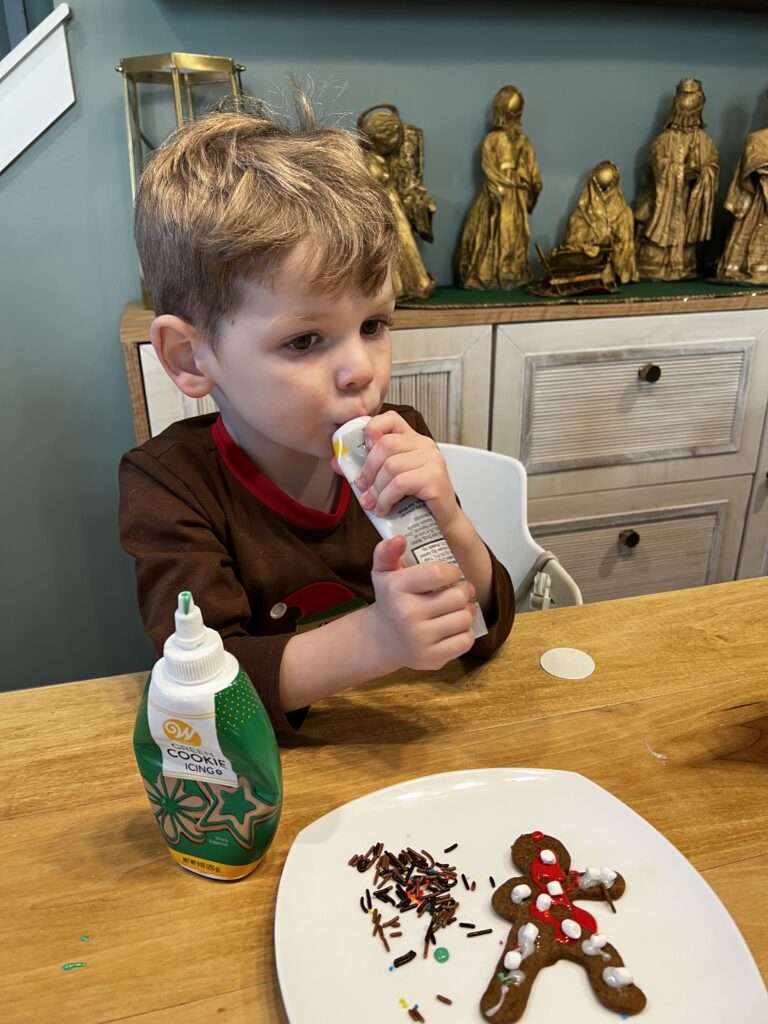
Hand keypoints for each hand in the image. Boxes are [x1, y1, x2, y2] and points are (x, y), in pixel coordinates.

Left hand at [352, 410, 459, 532]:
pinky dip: (386, 498)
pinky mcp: (435, 478)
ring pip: (391, 466)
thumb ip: (366, 468)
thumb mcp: (387, 479)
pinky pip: (400, 484)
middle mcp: (424, 445)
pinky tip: (384, 508)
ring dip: (376, 489)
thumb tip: (337, 461)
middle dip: (368, 469)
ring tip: (372, 504)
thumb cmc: (415, 500)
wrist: (441, 523)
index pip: (390, 419)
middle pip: (386, 445)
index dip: (372, 429)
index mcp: (412, 440)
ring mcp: (432, 460)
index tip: (364, 449)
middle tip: (362, 487)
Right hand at [363, 537, 476, 670]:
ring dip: (465, 612)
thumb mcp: (384, 573)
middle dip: (462, 592)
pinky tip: (454, 627)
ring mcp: (420, 639)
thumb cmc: (391, 600)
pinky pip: (465, 641)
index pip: (439, 573)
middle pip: (457, 596)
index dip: (452, 572)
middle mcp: (407, 615)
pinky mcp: (431, 658)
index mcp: (397, 589)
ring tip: (456, 609)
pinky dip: (465, 633)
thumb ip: (387, 551)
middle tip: (457, 592)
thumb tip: (399, 538)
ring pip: (464, 618)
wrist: (382, 639)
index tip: (450, 574)